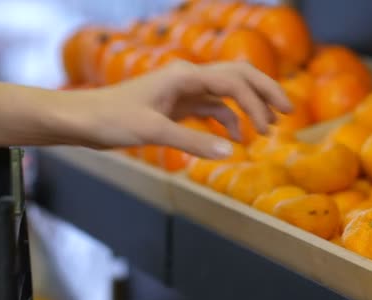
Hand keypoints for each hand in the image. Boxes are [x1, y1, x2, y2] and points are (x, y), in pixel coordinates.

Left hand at [51, 61, 291, 158]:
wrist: (83, 120)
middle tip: (288, 111)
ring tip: (266, 130)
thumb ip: (193, 141)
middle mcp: (187, 78)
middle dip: (264, 92)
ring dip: (247, 108)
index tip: (272, 125)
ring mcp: (182, 91)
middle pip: (237, 76)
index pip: (234, 81)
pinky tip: (234, 136)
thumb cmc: (112, 119)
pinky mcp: (176, 106)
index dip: (258, 101)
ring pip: (226, 93)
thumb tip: (232, 151)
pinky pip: (210, 108)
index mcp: (184, 76)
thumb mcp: (153, 132)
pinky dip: (226, 120)